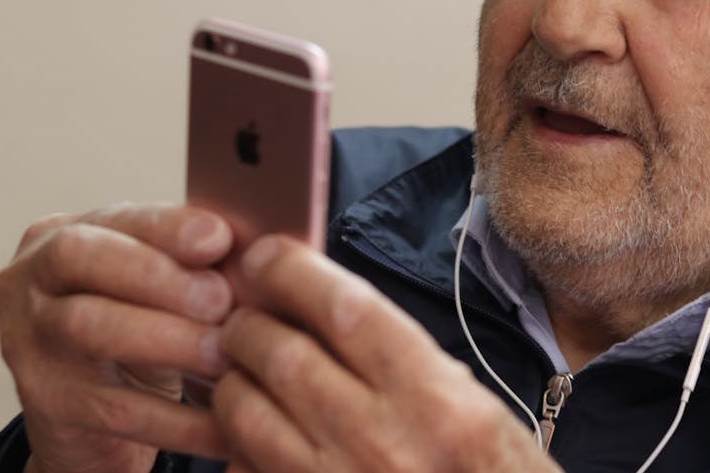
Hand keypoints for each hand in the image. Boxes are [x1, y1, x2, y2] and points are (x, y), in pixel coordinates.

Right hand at [0, 204, 235, 472]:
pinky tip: (223, 423)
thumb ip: (196, 263)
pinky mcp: (44, 402)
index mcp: (65, 234)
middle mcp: (31, 278)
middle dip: (160, 277)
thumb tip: (263, 250)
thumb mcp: (160, 287)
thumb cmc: (141, 326)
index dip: (168, 227)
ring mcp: (25, 339)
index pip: (115, 218)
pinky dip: (177, 419)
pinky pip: (115, 409)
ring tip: (223, 354)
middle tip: (221, 300)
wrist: (92, 415)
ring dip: (167, 340)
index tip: (220, 239)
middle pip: (85, 259)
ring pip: (91, 328)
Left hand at [212, 236, 559, 472]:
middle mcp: (381, 442)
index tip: (268, 258)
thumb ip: (406, 360)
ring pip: (247, 416)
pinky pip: (244, 470)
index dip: (293, 272)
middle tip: (244, 318)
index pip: (345, 310)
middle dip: (249, 326)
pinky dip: (237, 447)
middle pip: (282, 357)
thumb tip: (332, 316)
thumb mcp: (476, 408)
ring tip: (241, 373)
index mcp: (435, 401)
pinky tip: (253, 435)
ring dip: (233, 384)